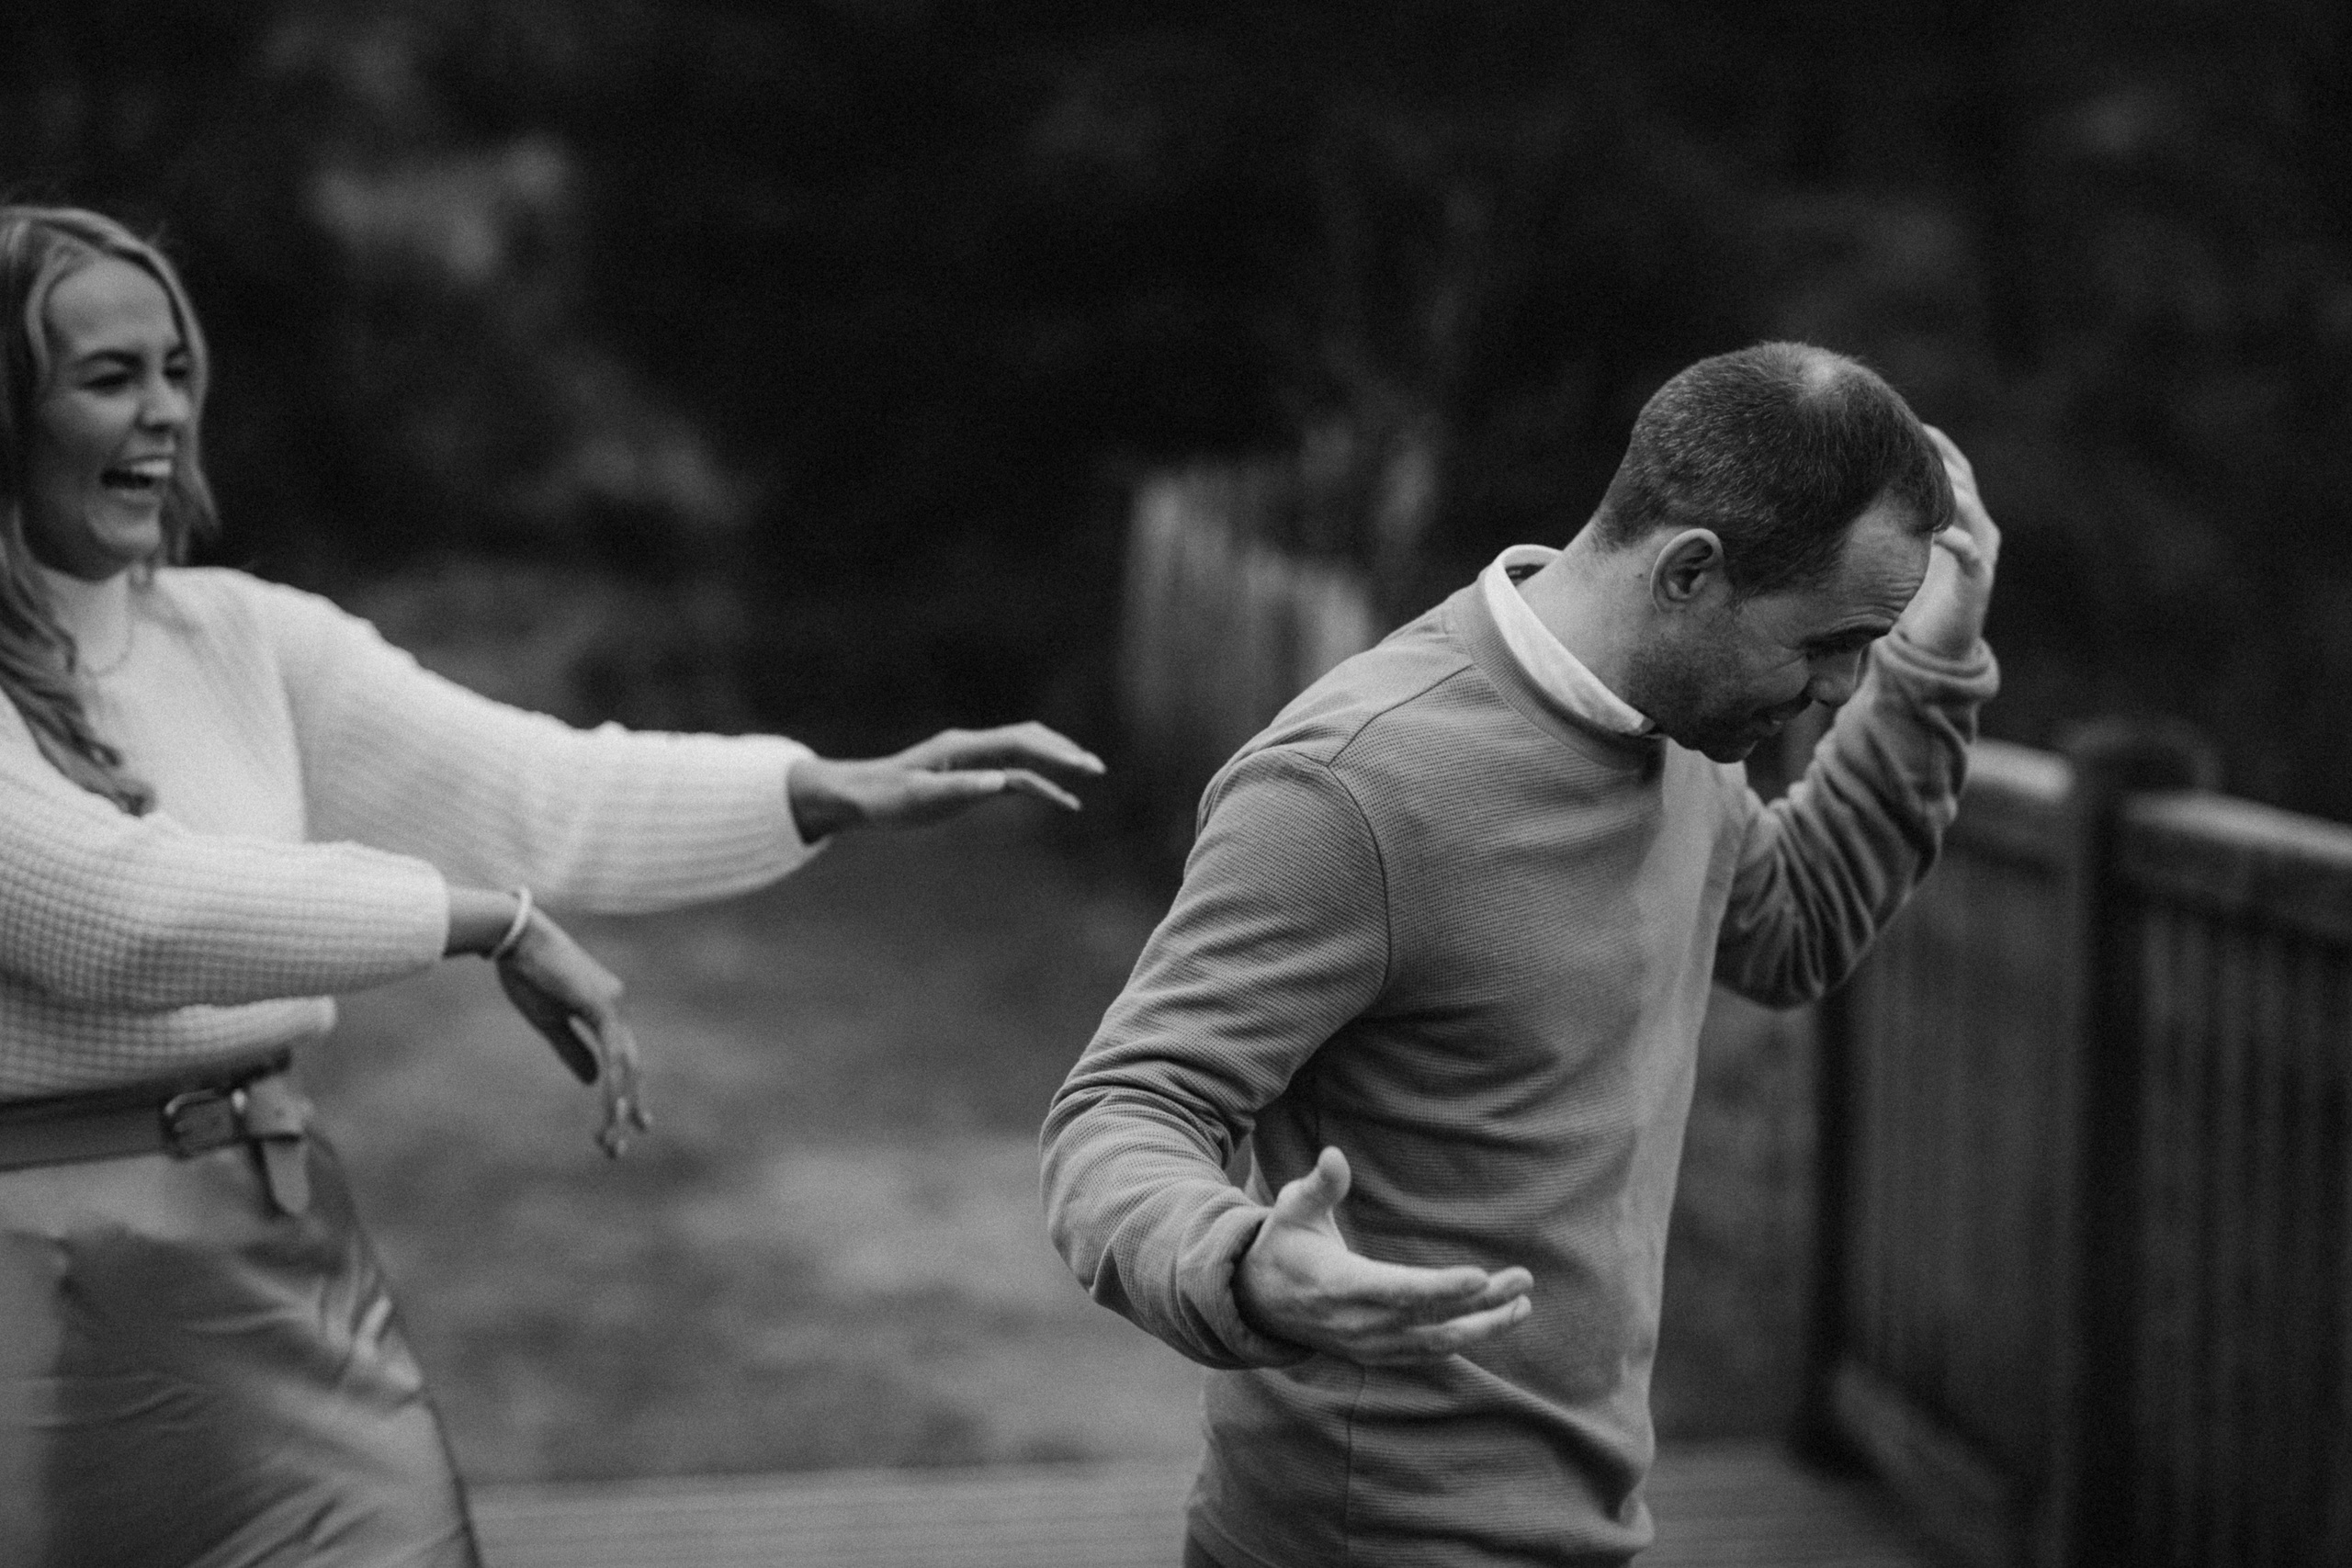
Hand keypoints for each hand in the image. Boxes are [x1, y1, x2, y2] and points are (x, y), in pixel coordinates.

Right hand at [493, 908, 648, 1157]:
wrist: (515, 937)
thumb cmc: (528, 973)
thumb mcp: (548, 1021)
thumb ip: (572, 1050)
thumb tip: (593, 1081)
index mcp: (606, 1010)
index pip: (623, 1059)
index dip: (627, 1092)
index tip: (632, 1124)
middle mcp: (617, 1006)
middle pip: (629, 1067)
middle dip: (626, 1109)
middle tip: (618, 1147)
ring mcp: (613, 1004)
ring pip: (625, 1065)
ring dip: (619, 1105)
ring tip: (612, 1140)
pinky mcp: (602, 1004)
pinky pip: (613, 1051)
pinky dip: (614, 1082)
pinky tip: (612, 1109)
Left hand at [786, 721, 1106, 838]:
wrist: (858, 797)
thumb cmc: (885, 799)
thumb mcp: (920, 798)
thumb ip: (961, 788)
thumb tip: (1001, 782)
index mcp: (963, 747)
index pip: (1019, 742)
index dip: (1053, 752)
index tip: (1081, 765)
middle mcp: (973, 748)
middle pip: (1029, 741)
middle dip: (1064, 751)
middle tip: (1096, 768)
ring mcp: (974, 762)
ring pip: (1026, 757)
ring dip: (1057, 765)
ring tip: (1090, 775)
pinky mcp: (972, 778)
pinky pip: (1015, 778)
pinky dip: (1042, 786)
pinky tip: (1063, 801)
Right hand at [1235, 1147, 1534, 1365]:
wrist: (1258, 1303)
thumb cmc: (1284, 1244)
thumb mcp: (1292, 1209)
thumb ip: (1319, 1185)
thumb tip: (1334, 1155)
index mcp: (1340, 1286)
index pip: (1399, 1292)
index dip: (1441, 1288)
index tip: (1481, 1277)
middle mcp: (1359, 1325)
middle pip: (1431, 1320)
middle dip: (1482, 1304)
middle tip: (1523, 1280)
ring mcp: (1370, 1346)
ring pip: (1437, 1344)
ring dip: (1484, 1327)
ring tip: (1522, 1304)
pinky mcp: (1379, 1355)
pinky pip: (1429, 1352)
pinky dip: (1464, 1339)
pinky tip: (1495, 1320)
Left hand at [1895, 425, 2002, 659]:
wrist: (1934, 647)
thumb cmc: (1909, 594)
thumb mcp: (1896, 549)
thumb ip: (1884, 521)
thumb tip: (1840, 492)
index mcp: (1960, 513)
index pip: (1952, 465)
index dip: (1934, 443)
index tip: (1905, 421)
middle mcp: (1976, 524)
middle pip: (1963, 477)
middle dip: (1940, 457)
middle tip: (1913, 436)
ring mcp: (1982, 548)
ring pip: (1970, 507)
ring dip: (1948, 490)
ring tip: (1924, 474)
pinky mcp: (1978, 578)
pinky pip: (1968, 551)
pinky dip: (1952, 538)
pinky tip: (1934, 531)